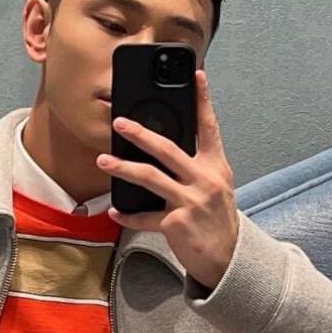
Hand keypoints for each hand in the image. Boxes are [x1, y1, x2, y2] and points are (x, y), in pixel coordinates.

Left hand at [97, 69, 239, 288]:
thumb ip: (197, 167)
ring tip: (104, 160)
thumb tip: (165, 149)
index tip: (197, 74)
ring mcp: (190, 202)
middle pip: (168, 149)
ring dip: (123, 167)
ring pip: (151, 177)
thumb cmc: (216, 221)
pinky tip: (114, 211)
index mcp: (216, 167)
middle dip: (141, 134)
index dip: (203, 100)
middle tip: (120, 122)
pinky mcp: (176, 224)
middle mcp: (204, 180)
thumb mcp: (216, 187)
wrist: (227, 258)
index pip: (209, 127)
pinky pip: (145, 217)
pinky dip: (127, 215)